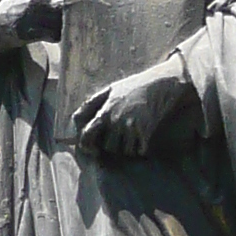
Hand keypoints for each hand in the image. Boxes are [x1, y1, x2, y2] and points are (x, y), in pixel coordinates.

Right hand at [0, 0, 98, 63]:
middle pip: (66, 5)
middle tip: (97, 7)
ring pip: (61, 22)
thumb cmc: (19, 6)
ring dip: (72, 23)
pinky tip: (65, 33)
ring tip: (84, 23)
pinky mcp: (32, 33)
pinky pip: (54, 35)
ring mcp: (34, 19)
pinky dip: (60, 34)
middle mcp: (37, 3)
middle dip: (80, 6)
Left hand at [74, 60, 195, 159]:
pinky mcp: (146, 132)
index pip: (87, 135)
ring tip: (131, 138)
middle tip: (118, 138)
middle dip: (112, 145)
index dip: (87, 145)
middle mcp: (116, 121)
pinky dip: (140, 149)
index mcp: (105, 111)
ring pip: (124, 152)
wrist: (160, 84)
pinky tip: (142, 139)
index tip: (92, 148)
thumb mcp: (109, 89)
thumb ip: (91, 104)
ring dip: (127, 148)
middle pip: (108, 147)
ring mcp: (132, 127)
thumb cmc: (133, 86)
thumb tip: (75, 117)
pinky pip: (139, 151)